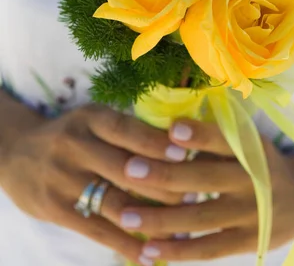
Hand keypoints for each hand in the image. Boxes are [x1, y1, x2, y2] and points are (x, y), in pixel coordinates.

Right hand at [0, 103, 190, 261]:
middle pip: (126, 167)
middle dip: (164, 183)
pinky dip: (126, 244)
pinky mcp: (56, 208)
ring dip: (152, 217)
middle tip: (197, 193)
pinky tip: (149, 254)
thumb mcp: (93, 121)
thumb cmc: (71, 135)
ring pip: (115, 202)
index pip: (127, 130)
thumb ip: (127, 131)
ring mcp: (63, 178)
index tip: (187, 155)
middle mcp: (75, 145)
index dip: (157, 143)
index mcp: (90, 118)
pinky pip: (97, 230)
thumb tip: (181, 145)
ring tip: (182, 228)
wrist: (17, 152)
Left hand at [120, 119, 293, 263]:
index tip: (172, 129)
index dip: (200, 135)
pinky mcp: (247, 242)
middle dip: (165, 175)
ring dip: (161, 219)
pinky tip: (148, 249)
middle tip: (129, 170)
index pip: (225, 139)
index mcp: (251, 149)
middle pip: (205, 179)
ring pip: (201, 218)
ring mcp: (251, 214)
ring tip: (126, 217)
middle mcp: (253, 180)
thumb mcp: (248, 141)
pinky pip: (208, 249)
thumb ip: (215, 137)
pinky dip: (178, 251)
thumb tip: (166, 127)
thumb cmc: (259, 160)